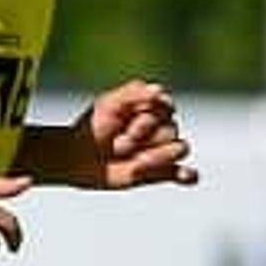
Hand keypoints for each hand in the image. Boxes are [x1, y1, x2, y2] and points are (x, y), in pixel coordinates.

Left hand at [79, 78, 197, 188]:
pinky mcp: (161, 172)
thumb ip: (131, 92)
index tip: (120, 122)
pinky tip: (185, 176)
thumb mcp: (107, 104)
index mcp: (153, 108)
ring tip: (134, 164)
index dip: (143, 118)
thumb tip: (159, 89)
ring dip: (156, 157)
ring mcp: (162, 150)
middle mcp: (162, 127)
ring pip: (180, 149)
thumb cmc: (92, 126)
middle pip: (170, 130)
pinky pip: (186, 174)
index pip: (166, 108)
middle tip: (116, 145)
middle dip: (140, 138)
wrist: (76, 156)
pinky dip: (189, 175)